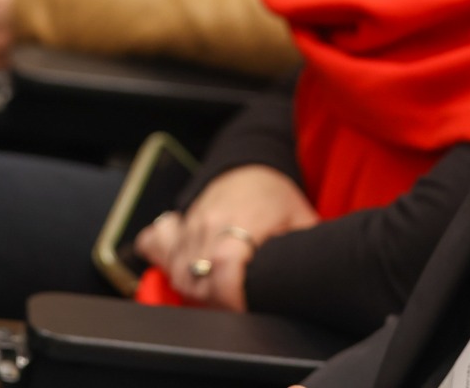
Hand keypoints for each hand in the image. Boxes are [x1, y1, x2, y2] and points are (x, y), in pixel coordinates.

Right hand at [133, 166, 319, 310]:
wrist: (250, 164)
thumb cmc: (275, 195)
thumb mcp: (300, 219)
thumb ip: (303, 250)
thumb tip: (313, 279)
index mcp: (244, 223)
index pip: (225, 268)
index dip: (230, 296)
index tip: (241, 305)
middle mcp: (211, 223)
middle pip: (196, 277)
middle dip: (212, 300)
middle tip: (233, 303)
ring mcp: (192, 223)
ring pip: (177, 269)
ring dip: (193, 287)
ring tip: (214, 294)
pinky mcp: (180, 222)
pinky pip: (157, 243)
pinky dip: (163, 259)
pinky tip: (177, 266)